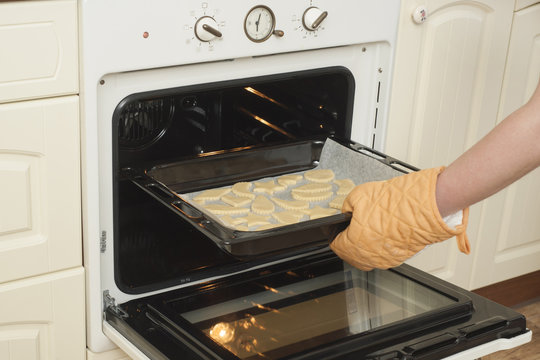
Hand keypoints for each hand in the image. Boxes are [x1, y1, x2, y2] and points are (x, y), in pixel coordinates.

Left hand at [330, 167, 469, 270]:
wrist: (419, 209)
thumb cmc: (392, 204)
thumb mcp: (357, 196)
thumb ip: (346, 207)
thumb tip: (346, 211)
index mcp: (352, 244)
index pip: (336, 246)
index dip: (336, 235)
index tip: (337, 230)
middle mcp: (367, 257)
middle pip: (351, 255)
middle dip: (349, 242)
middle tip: (353, 229)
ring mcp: (384, 260)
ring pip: (367, 258)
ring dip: (365, 246)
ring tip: (369, 230)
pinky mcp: (398, 258)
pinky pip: (383, 256)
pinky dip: (381, 247)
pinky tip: (384, 233)